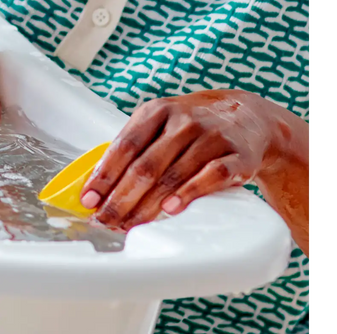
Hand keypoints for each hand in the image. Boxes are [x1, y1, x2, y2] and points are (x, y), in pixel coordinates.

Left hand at [80, 90, 280, 229]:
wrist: (248, 116)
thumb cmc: (193, 126)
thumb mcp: (161, 122)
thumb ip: (134, 147)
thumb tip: (98, 182)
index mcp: (157, 111)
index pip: (124, 145)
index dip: (104, 175)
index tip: (89, 199)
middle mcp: (183, 121)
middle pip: (145, 165)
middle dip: (121, 197)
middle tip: (105, 220)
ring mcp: (211, 137)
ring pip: (173, 175)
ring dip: (148, 204)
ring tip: (129, 224)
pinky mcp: (237, 156)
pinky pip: (211, 176)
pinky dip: (189, 194)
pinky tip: (171, 210)